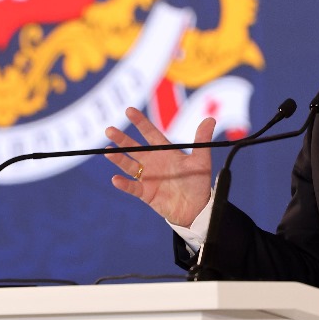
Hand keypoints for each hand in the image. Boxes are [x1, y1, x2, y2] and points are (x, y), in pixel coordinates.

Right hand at [104, 107, 214, 226]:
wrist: (197, 209)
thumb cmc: (198, 183)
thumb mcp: (201, 161)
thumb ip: (202, 140)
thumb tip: (210, 119)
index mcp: (164, 152)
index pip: (150, 133)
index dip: (140, 122)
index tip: (129, 110)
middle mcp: (153, 162)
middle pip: (134, 148)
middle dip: (122, 139)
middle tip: (109, 129)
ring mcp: (148, 178)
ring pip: (129, 165)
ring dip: (118, 159)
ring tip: (107, 151)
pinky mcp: (146, 193)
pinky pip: (132, 187)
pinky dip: (124, 184)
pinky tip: (115, 179)